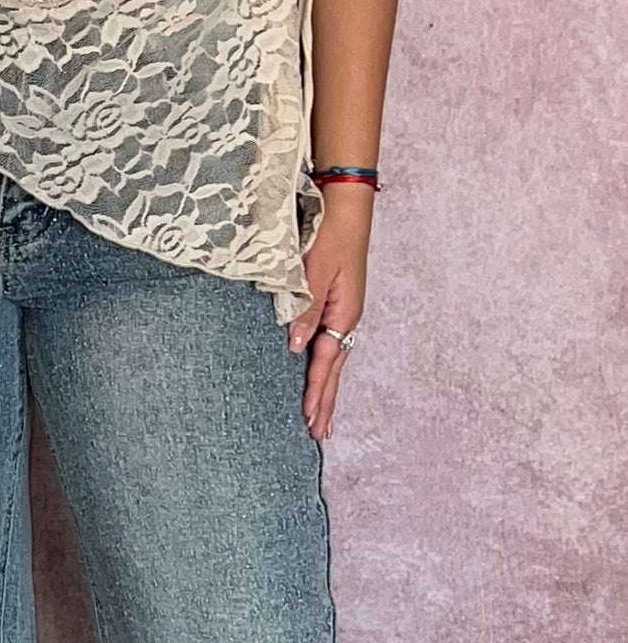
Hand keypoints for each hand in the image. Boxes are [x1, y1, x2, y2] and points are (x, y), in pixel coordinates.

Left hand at [288, 181, 372, 441]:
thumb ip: (304, 310)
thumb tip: (296, 347)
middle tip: (318, 434)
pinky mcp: (338, 305)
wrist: (346, 208)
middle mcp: (346, 318)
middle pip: (334, 370)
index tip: (309, 419)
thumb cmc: (329, 236)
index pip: (325, 363)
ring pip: (334, 361)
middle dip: (325, 403)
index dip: (316, 392)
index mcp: (343, 314)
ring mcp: (344, 313)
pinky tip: (321, 377)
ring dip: (326, 390)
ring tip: (321, 418)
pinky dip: (326, 368)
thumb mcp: (313, 272)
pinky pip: (332, 345)